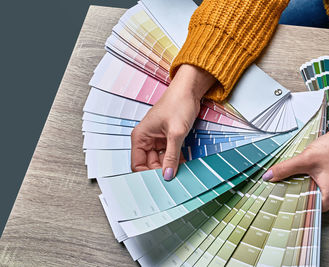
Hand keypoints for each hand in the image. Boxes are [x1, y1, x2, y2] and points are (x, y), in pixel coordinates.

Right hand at [131, 64, 215, 179]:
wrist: (189, 90)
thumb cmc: (178, 103)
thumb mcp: (176, 132)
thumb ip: (171, 156)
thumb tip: (167, 175)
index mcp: (140, 137)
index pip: (137, 164)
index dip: (147, 175)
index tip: (160, 183)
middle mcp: (146, 139)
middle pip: (150, 165)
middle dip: (161, 172)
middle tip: (174, 181)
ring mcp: (158, 140)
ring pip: (161, 161)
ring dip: (171, 167)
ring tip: (182, 174)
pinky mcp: (168, 139)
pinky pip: (170, 154)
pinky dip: (176, 160)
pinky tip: (185, 165)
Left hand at [262, 115, 328, 211]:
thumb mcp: (307, 159)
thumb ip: (286, 168)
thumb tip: (268, 176)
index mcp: (323, 198)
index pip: (300, 210)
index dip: (284, 208)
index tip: (268, 204)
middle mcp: (322, 195)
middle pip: (297, 200)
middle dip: (283, 195)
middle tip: (265, 193)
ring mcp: (320, 186)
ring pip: (298, 189)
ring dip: (287, 184)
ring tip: (270, 183)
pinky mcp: (317, 177)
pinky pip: (301, 180)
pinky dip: (293, 176)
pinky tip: (281, 173)